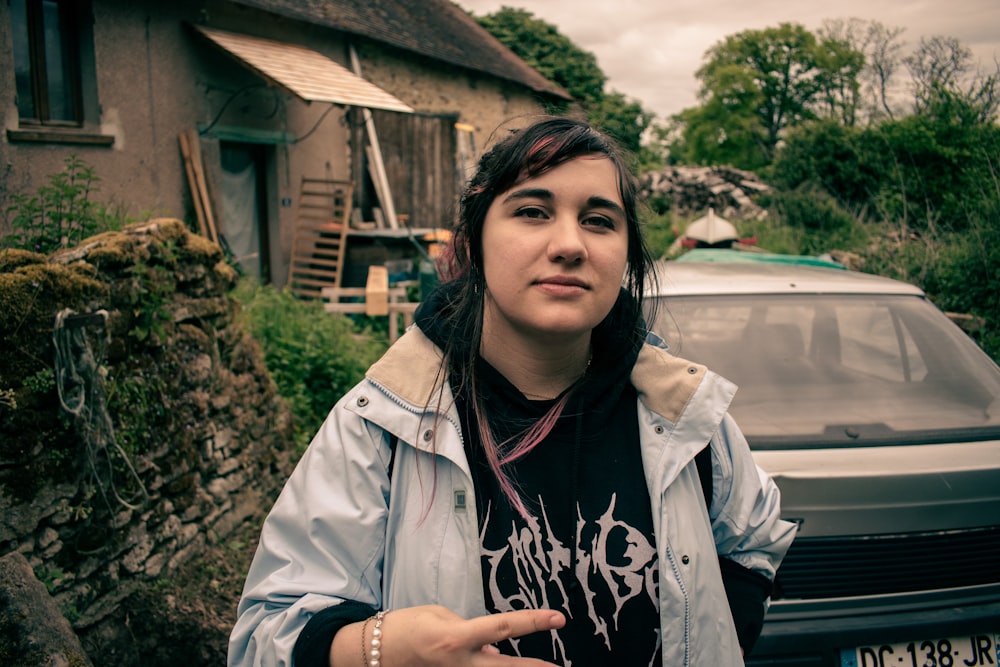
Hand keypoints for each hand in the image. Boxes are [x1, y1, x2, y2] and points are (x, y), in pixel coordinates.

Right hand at [332, 604, 565, 665]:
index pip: (504, 627)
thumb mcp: (440, 616)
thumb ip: (471, 631)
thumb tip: (493, 650)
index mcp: (456, 637)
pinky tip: (484, 659)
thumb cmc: (406, 627)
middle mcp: (458, 663)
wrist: (373, 652)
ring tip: (535, 666)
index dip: (533, 622)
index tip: (557, 618)